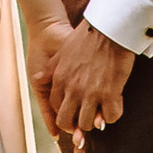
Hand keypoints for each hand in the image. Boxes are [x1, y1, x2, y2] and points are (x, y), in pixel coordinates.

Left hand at [35, 15, 132, 149]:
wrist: (108, 27)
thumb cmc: (86, 37)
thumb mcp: (61, 53)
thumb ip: (49, 69)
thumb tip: (37, 79)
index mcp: (60, 80)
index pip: (55, 108)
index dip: (65, 113)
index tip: (74, 111)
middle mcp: (72, 90)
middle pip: (67, 122)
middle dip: (76, 125)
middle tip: (87, 118)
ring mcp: (90, 93)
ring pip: (88, 124)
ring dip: (95, 121)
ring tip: (102, 112)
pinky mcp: (109, 93)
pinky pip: (110, 117)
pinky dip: (113, 115)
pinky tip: (115, 105)